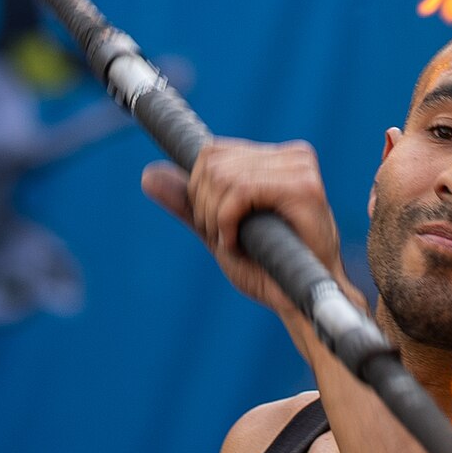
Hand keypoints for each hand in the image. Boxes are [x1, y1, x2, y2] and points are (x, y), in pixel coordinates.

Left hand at [141, 139, 347, 326]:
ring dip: (215, 219)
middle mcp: (293, 156)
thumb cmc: (268, 270)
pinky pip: (240, 191)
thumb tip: (147, 174)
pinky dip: (226, 222)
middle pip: (212, 163)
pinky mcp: (304, 188)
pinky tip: (236, 244)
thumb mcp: (218, 231)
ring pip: (223, 176)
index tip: (213, 225)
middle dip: (204, 207)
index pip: (212, 152)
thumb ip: (188, 203)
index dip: (198, 190)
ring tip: (234, 244)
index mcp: (277, 159)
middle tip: (225, 239)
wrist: (301, 299)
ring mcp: (300, 168)